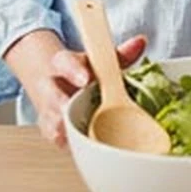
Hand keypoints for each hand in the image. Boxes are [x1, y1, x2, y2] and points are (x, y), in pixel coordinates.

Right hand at [15, 32, 146, 148]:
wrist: (55, 82)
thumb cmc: (83, 71)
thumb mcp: (98, 59)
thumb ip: (120, 54)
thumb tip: (141, 42)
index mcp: (62, 64)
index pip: (64, 63)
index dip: (74, 71)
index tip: (85, 78)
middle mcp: (51, 88)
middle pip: (53, 97)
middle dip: (64, 104)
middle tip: (77, 111)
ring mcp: (49, 111)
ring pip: (53, 123)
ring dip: (67, 129)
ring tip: (84, 135)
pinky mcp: (51, 131)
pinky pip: (59, 140)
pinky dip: (72, 145)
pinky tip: (87, 149)